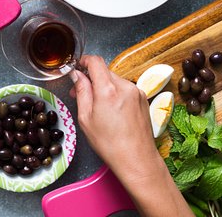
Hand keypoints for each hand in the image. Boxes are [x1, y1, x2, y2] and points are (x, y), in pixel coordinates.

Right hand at [69, 55, 156, 176]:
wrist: (137, 159)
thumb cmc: (110, 144)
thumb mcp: (86, 118)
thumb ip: (82, 92)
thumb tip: (77, 76)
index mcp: (108, 90)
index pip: (95, 61)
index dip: (84, 61)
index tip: (78, 66)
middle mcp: (125, 86)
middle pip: (105, 71)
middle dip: (92, 79)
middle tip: (81, 93)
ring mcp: (137, 92)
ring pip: (115, 81)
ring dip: (104, 87)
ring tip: (97, 106)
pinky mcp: (144, 99)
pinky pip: (125, 89)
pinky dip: (116, 94)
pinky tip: (112, 112)